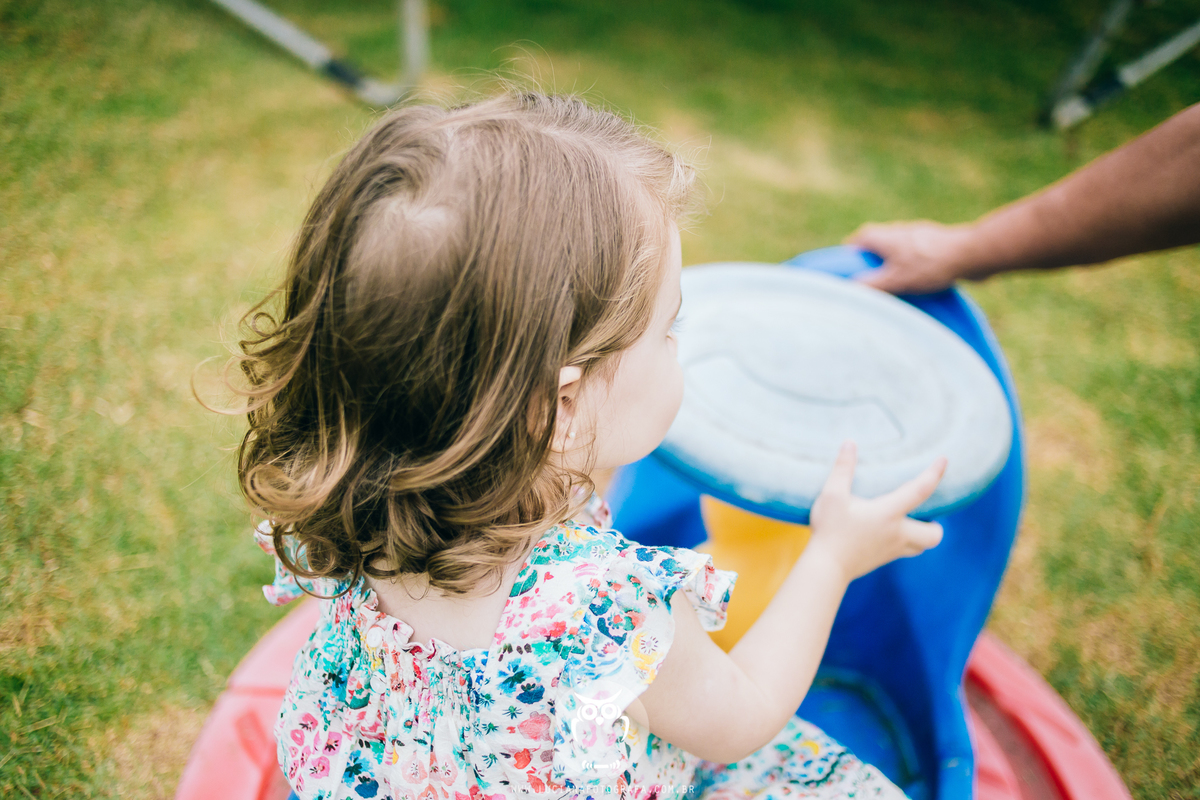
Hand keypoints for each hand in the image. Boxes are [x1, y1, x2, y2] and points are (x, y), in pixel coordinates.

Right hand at [808, 441, 946, 582]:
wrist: (826, 568)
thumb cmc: (830, 530)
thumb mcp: (831, 495)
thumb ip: (842, 469)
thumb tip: (849, 443)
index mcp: (888, 513)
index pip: (920, 490)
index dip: (934, 474)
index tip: (944, 460)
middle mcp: (897, 533)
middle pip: (933, 534)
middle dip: (936, 524)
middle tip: (927, 511)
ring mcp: (891, 550)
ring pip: (922, 547)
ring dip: (923, 535)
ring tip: (910, 522)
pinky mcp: (881, 560)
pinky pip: (904, 552)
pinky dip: (906, 543)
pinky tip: (888, 534)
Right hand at [845, 221, 976, 294]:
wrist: (970, 254)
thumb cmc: (929, 266)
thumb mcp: (895, 280)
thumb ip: (871, 283)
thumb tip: (850, 286)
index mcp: (884, 236)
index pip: (858, 239)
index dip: (850, 253)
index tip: (847, 268)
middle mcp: (898, 230)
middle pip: (877, 243)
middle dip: (872, 260)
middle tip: (871, 279)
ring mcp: (917, 234)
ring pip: (897, 247)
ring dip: (893, 262)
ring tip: (895, 281)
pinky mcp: (934, 241)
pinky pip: (914, 252)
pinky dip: (911, 263)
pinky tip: (919, 278)